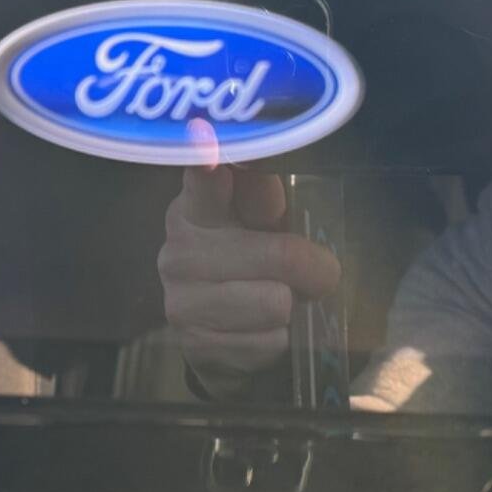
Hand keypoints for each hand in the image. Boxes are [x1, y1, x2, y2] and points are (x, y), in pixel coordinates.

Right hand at [158, 121, 341, 394]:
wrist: (220, 339)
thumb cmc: (252, 264)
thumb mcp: (263, 224)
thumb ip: (264, 194)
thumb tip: (257, 154)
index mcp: (196, 206)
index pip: (204, 178)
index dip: (212, 165)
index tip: (211, 148)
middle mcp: (178, 249)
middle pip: (280, 254)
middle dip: (311, 269)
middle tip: (313, 274)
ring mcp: (181, 299)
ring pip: (276, 302)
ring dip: (291, 307)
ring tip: (278, 302)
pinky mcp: (196, 344)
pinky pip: (269, 341)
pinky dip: (277, 340)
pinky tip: (259, 331)